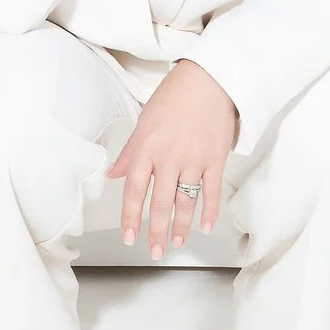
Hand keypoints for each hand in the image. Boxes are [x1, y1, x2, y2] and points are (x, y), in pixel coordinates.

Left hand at [105, 60, 237, 257]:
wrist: (210, 78)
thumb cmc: (175, 96)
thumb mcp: (144, 121)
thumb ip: (130, 152)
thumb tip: (113, 175)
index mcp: (146, 147)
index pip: (134, 190)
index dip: (130, 217)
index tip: (129, 237)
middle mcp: (168, 157)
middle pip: (159, 203)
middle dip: (155, 231)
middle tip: (154, 251)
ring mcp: (194, 160)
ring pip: (185, 202)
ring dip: (181, 226)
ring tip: (176, 242)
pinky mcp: (216, 159)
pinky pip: (212, 192)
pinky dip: (209, 212)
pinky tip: (205, 227)